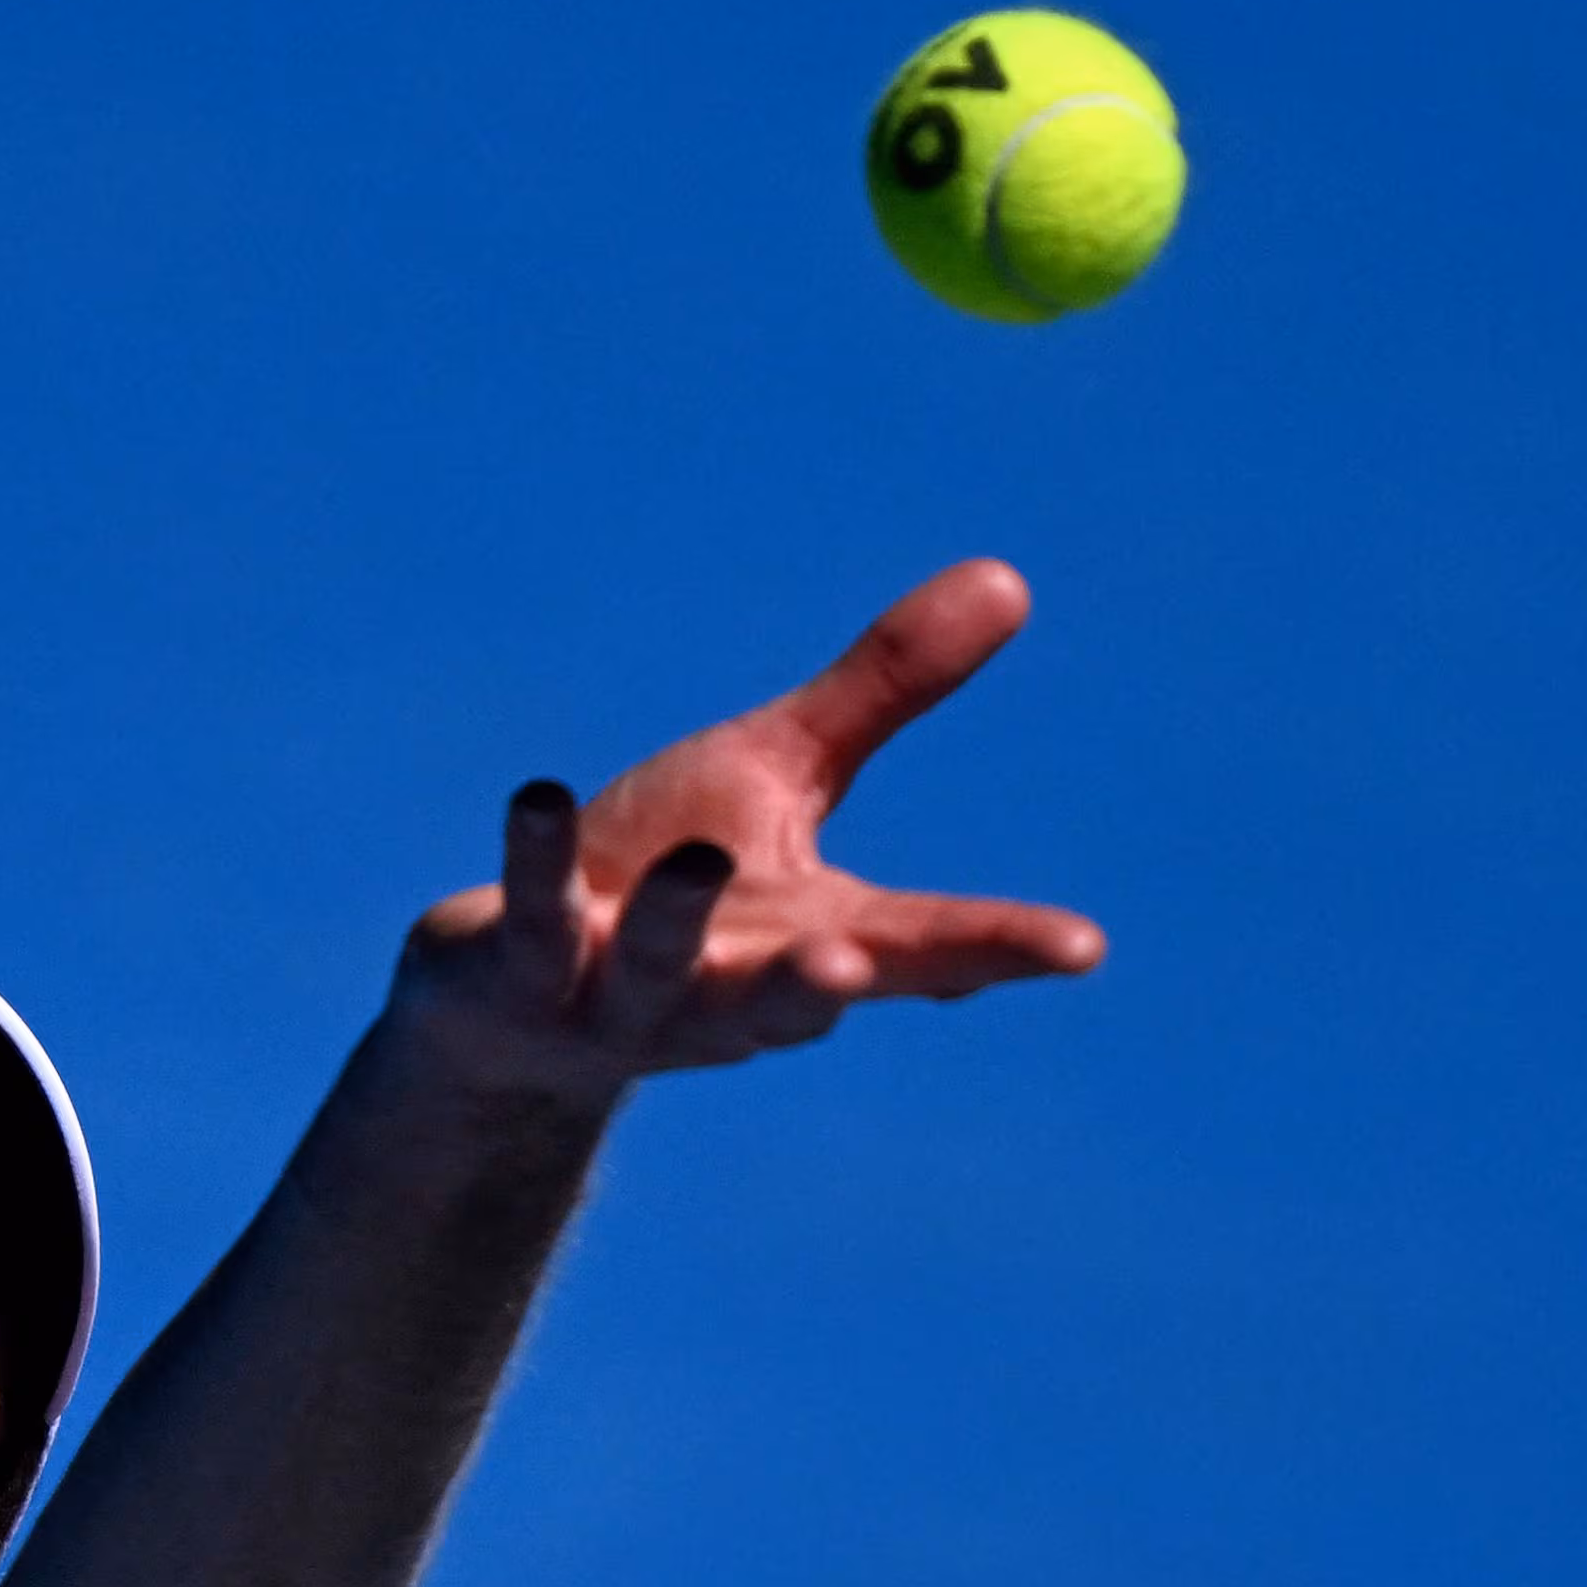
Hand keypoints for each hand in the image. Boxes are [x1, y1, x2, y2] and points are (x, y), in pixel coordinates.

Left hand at [384, 559, 1107, 1102]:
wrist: (506, 1009)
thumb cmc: (660, 883)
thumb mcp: (776, 779)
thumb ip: (882, 696)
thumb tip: (1008, 578)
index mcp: (806, 943)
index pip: (921, 951)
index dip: (998, 949)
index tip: (1081, 948)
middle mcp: (724, 990)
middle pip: (788, 996)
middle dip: (817, 985)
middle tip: (851, 960)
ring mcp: (619, 995)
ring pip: (659, 969)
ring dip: (677, 921)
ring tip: (699, 860)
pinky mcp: (522, 973)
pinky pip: (534, 918)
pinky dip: (537, 858)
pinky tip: (541, 795)